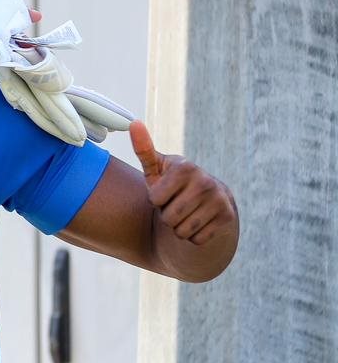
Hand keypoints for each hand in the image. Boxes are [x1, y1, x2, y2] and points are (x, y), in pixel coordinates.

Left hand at [0, 8, 41, 73]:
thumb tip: (0, 60)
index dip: (17, 14)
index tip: (35, 16)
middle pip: (4, 33)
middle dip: (20, 40)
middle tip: (35, 49)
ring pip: (2, 51)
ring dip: (16, 57)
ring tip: (32, 62)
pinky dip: (6, 70)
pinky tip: (17, 74)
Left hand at [130, 121, 236, 246]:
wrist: (206, 202)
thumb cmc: (173, 185)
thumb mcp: (157, 169)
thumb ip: (143, 149)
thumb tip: (134, 123)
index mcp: (185, 167)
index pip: (155, 199)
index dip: (156, 200)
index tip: (166, 191)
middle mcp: (206, 181)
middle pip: (169, 218)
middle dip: (167, 216)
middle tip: (177, 204)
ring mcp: (219, 199)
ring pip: (182, 231)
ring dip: (180, 228)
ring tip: (187, 213)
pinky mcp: (228, 217)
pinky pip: (196, 239)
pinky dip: (194, 236)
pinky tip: (199, 222)